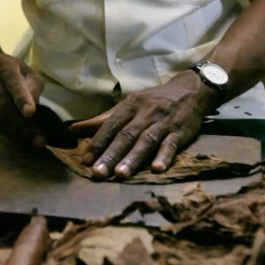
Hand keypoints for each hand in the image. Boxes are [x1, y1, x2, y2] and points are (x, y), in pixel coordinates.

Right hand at [0, 53, 45, 146]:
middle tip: (40, 139)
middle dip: (23, 124)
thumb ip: (34, 86)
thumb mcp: (28, 71)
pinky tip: (22, 138)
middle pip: (4, 105)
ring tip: (36, 141)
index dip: (21, 98)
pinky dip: (9, 132)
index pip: (13, 83)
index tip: (30, 113)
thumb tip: (32, 108)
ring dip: (18, 132)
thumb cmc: (14, 71)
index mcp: (3, 65)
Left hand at [70, 70, 217, 177]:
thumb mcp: (129, 105)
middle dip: (111, 154)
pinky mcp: (181, 132)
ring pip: (146, 141)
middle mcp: (145, 113)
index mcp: (130, 106)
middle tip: (98, 173)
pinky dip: (164, 157)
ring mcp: (163, 123)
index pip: (110, 126)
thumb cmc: (154, 101)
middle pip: (126, 135)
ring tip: (121, 174)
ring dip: (133, 158)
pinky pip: (171, 145)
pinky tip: (157, 169)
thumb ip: (103, 119)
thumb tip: (73, 129)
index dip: (98, 143)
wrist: (191, 90)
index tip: (86, 161)